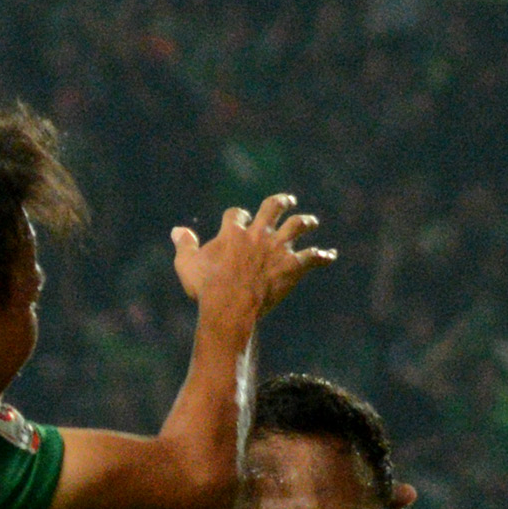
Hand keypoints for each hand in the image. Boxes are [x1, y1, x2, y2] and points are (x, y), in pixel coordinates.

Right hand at [170, 193, 333, 325]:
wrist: (230, 308)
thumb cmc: (206, 288)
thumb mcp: (187, 265)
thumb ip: (185, 245)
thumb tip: (177, 230)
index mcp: (234, 231)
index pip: (237, 214)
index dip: (239, 217)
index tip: (240, 220)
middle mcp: (259, 234)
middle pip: (273, 207)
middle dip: (280, 202)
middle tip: (286, 200)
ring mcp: (277, 249)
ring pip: (298, 225)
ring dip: (306, 222)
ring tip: (311, 221)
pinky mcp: (292, 266)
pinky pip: (313, 257)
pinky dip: (323, 256)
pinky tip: (331, 256)